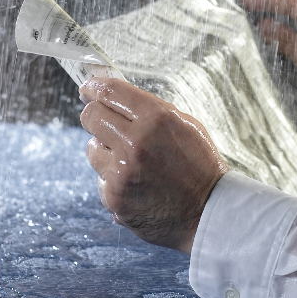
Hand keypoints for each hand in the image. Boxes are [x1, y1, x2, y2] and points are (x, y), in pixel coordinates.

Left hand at [79, 78, 227, 253]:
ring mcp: (121, 172)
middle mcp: (135, 143)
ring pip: (92, 148)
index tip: (89, 87)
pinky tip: (137, 183)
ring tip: (132, 160)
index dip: (95, 86)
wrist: (207, 211)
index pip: (110, 92)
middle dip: (95, 115)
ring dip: (106, 150)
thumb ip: (150, 109)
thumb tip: (113, 94)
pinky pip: (101, 177)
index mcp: (157, 119)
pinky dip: (114, 178)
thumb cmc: (199, 164)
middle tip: (104, 120)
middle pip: (91, 116)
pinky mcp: (113, 197)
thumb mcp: (185, 124)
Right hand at [239, 0, 296, 130]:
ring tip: (250, 19)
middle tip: (243, 10)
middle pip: (293, 6)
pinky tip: (268, 32)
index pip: (293, 2)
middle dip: (269, 8)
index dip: (267, 1)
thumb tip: (262, 23)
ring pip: (295, 17)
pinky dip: (284, 30)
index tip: (245, 2)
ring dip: (275, 19)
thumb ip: (285, 38)